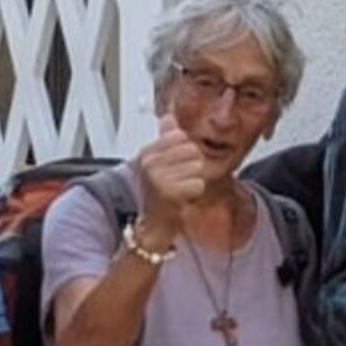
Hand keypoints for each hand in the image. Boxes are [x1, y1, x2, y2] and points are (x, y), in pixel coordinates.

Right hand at [134, 113, 206, 243]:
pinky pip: (198, 184)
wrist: (153, 228)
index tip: (177, 167)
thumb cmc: (159, 197)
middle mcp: (149, 162)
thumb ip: (166, 140)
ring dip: (194, 181)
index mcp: (147, 153)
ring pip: (198, 167)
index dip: (187, 152)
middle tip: (180, 182)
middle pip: (192, 150)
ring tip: (180, 191)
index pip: (180, 136)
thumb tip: (169, 117)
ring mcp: (157, 177)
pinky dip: (195, 193)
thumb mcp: (159, 164)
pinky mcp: (168, 192)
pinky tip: (183, 200)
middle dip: (193, 167)